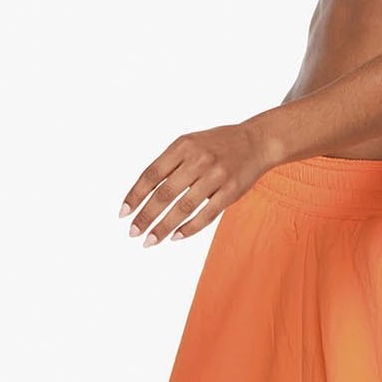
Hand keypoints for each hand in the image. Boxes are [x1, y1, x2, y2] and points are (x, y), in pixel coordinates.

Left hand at [119, 121, 276, 244]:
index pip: (152, 174)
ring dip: (164, 227)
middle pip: (164, 194)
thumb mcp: (190, 144)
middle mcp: (198, 159)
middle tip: (133, 233)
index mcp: (183, 145)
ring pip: (183, 207)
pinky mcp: (231, 191)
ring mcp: (216, 176)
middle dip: (145, 216)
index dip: (135, 195)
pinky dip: (189, 228)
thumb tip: (142, 195)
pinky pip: (206, 214)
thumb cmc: (217, 145)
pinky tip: (176, 237)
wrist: (257, 141)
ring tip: (150, 241)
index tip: (123, 213)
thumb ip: (170, 164)